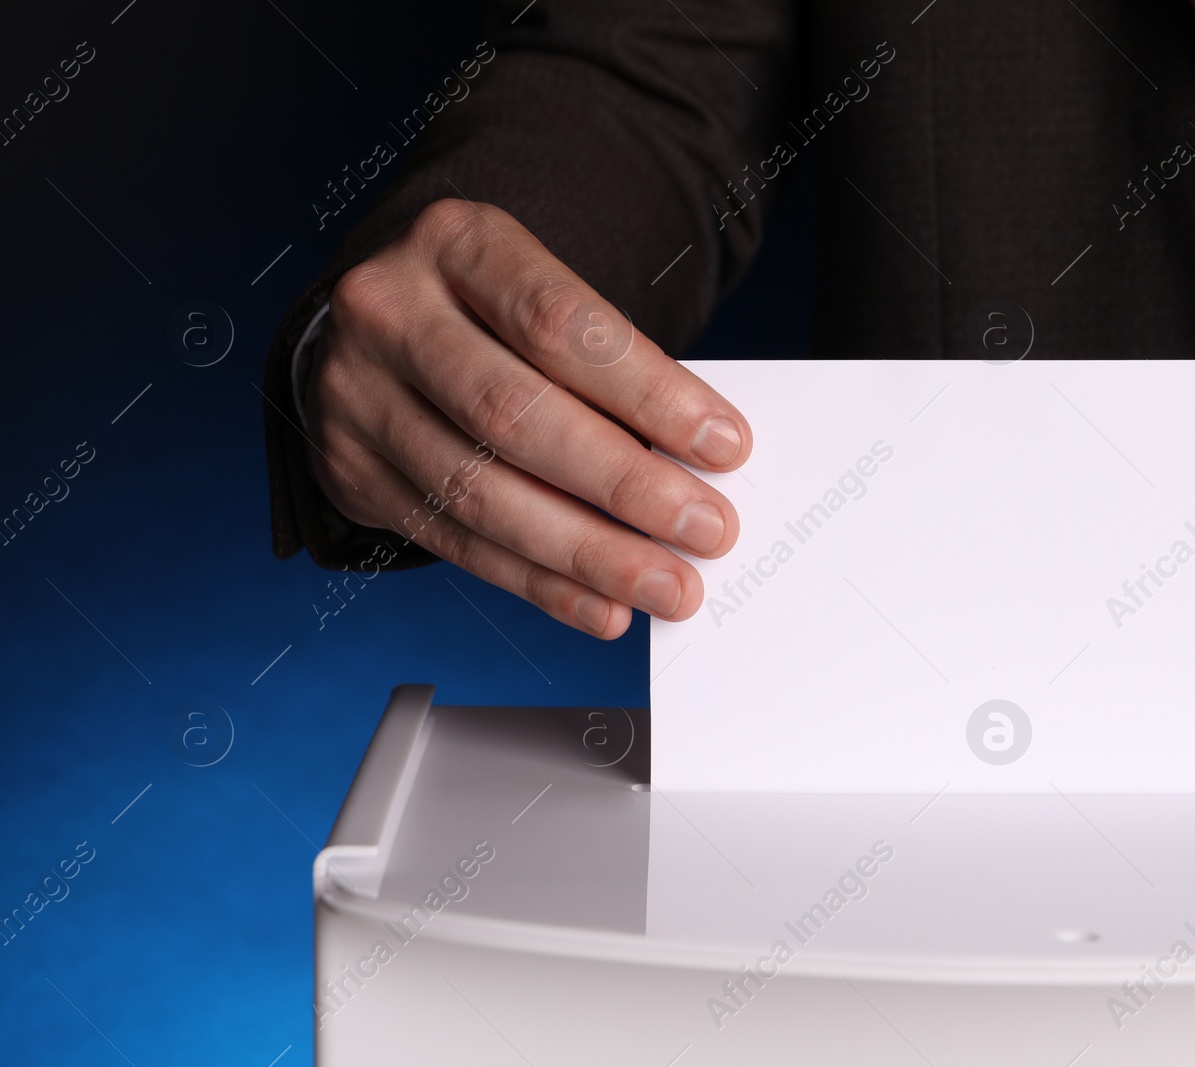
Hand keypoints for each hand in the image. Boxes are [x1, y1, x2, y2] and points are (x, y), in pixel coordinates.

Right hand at [305, 198, 748, 638]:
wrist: (380, 323)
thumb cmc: (491, 308)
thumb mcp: (542, 291)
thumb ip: (608, 363)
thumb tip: (696, 463)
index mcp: (456, 244)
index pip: (560, 324)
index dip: (650, 393)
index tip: (725, 445)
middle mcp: (390, 313)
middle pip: (514, 414)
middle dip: (624, 484)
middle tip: (705, 528)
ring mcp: (358, 397)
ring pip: (480, 493)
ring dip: (588, 553)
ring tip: (666, 584)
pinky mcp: (351, 474)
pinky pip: (456, 544)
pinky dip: (540, 584)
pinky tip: (602, 606)